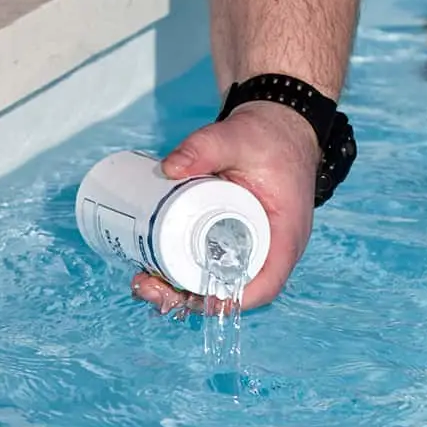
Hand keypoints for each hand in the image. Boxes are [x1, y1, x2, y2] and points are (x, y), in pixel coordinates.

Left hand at [132, 100, 322, 314]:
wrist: (277, 127)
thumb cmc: (267, 137)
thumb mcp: (236, 138)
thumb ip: (204, 147)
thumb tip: (167, 168)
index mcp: (283, 235)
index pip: (265, 284)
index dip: (228, 299)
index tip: (190, 298)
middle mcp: (271, 249)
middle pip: (232, 291)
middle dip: (188, 298)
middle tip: (147, 285)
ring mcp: (252, 246)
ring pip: (218, 283)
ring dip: (180, 291)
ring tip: (143, 281)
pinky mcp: (233, 238)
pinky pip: (213, 266)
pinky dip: (185, 275)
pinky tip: (155, 273)